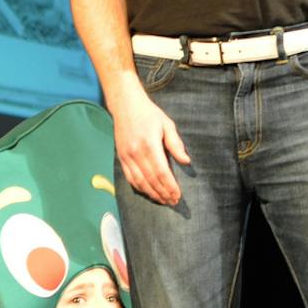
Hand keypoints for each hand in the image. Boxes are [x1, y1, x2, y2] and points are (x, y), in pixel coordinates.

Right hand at [107, 76, 190, 205]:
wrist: (125, 105)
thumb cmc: (149, 114)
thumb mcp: (167, 124)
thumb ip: (175, 144)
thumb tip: (186, 161)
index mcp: (149, 144)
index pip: (161, 171)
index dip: (169, 186)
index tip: (178, 195)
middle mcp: (136, 153)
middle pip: (151, 180)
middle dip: (163, 193)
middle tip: (173, 202)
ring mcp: (126, 156)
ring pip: (139, 181)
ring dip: (152, 193)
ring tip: (163, 201)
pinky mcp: (121, 157)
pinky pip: (129, 177)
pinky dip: (139, 187)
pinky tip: (148, 192)